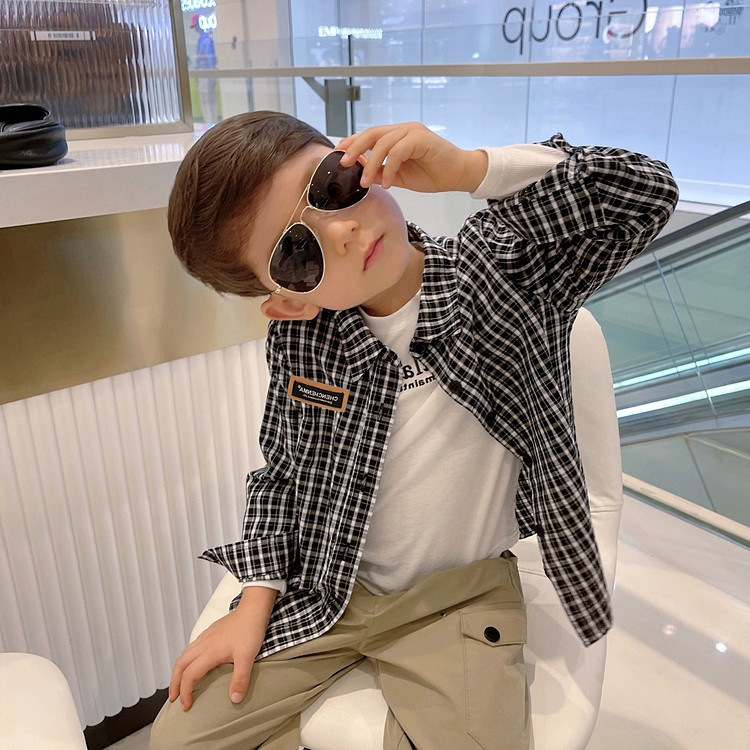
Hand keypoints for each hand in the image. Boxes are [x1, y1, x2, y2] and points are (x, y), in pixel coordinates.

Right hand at [168, 586, 276, 709]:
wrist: (253, 608)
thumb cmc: (250, 630)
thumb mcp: (247, 657)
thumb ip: (240, 679)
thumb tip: (234, 700)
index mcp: (209, 652)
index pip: (189, 675)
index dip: (185, 692)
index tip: (186, 706)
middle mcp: (203, 644)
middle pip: (180, 665)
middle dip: (174, 683)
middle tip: (174, 697)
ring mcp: (206, 636)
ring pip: (184, 655)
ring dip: (178, 670)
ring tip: (179, 683)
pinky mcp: (210, 632)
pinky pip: (191, 647)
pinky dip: (186, 659)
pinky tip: (194, 662)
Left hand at [337, 122, 486, 193]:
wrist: (458, 174)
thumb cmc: (432, 174)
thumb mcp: (399, 176)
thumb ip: (382, 171)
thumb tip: (361, 172)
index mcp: (397, 135)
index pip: (370, 135)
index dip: (353, 142)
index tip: (339, 154)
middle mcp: (404, 129)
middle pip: (372, 134)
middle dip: (355, 148)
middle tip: (344, 164)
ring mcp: (413, 131)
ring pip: (383, 143)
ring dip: (371, 164)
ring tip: (366, 182)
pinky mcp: (421, 138)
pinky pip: (398, 151)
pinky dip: (389, 167)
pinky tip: (387, 183)